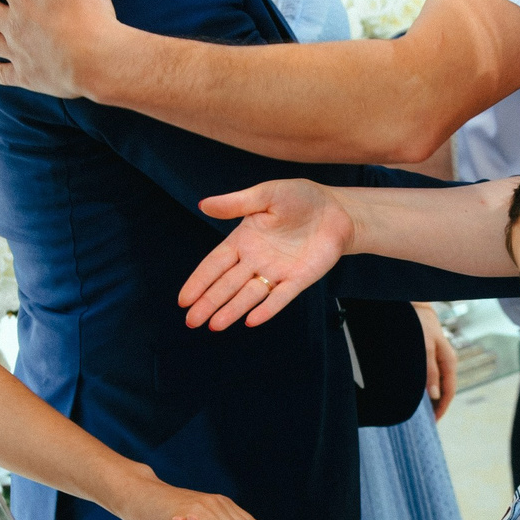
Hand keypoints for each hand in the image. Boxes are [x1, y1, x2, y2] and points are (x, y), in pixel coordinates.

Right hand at [177, 180, 353, 329]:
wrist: (336, 210)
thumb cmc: (300, 198)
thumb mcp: (266, 194)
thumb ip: (237, 203)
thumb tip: (203, 204)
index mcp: (243, 240)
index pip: (215, 265)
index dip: (199, 282)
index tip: (183, 300)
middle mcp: (256, 260)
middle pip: (227, 285)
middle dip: (208, 303)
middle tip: (191, 322)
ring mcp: (276, 272)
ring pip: (249, 295)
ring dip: (232, 310)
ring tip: (214, 325)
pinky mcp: (298, 279)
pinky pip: (280, 297)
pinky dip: (266, 309)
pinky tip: (251, 320)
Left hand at [415, 302, 457, 418]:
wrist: (415, 305)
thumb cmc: (419, 325)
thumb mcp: (424, 348)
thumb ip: (429, 371)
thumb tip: (434, 396)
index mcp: (449, 362)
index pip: (449, 392)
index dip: (441, 409)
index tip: (432, 423)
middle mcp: (447, 362)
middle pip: (445, 391)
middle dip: (436, 407)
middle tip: (424, 423)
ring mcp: (440, 359)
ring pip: (438, 385)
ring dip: (431, 399)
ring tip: (420, 413)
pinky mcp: (432, 356)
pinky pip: (432, 377)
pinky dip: (426, 388)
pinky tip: (417, 394)